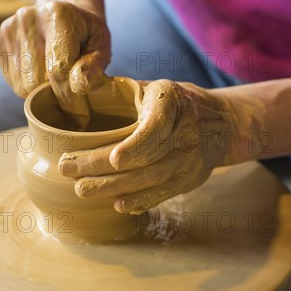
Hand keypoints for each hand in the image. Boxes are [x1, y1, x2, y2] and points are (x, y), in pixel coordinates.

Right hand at [0, 0, 110, 127]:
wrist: (64, 13)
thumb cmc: (86, 34)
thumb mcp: (101, 46)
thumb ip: (93, 66)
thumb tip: (78, 86)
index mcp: (58, 15)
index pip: (58, 69)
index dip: (69, 97)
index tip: (80, 115)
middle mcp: (28, 19)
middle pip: (36, 80)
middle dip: (55, 94)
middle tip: (70, 92)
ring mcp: (9, 30)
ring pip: (23, 85)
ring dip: (41, 91)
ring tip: (56, 78)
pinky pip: (13, 82)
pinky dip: (28, 86)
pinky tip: (41, 71)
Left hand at [59, 80, 235, 212]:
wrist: (221, 123)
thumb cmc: (172, 102)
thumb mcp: (152, 86)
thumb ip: (118, 88)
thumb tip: (78, 85)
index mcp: (172, 101)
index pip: (156, 128)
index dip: (136, 146)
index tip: (114, 159)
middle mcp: (186, 131)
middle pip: (146, 158)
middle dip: (104, 167)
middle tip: (70, 170)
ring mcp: (190, 159)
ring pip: (151, 179)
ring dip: (115, 187)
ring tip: (82, 189)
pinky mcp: (190, 179)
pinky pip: (164, 193)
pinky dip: (140, 200)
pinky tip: (117, 204)